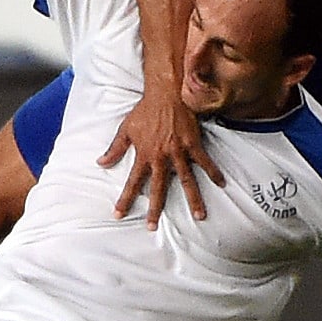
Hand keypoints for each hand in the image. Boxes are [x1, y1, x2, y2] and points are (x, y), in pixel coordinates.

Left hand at [98, 82, 222, 227]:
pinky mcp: (193, 143)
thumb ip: (115, 149)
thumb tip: (100, 163)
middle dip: (155, 208)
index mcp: (144, 155)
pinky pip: (204, 161)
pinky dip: (213, 172)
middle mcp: (161, 157)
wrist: (165, 93)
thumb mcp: (126, 129)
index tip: (119, 214)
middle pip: (158, 188)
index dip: (125, 198)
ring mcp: (178, 151)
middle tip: (152, 227)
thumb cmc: (145, 111)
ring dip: (193, 199)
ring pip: (186, 180)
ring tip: (199, 216)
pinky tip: (221, 184)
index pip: (132, 182)